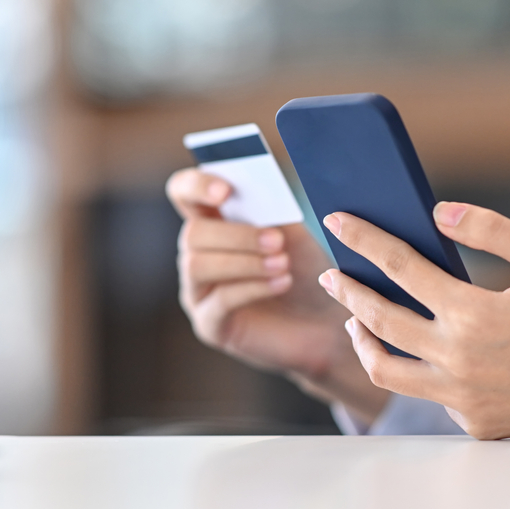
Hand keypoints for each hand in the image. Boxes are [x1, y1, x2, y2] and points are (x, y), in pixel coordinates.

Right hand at [165, 168, 389, 421]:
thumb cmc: (308, 269)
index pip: (182, 192)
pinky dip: (252, 287)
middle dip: (236, 234)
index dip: (197, 185)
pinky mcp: (210, 326)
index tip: (227, 191)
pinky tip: (283, 283)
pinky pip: (219, 301)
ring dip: (245, 261)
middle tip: (277, 240)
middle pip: (192, 233)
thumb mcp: (293, 230)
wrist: (327, 320)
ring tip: (283, 263)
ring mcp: (198, 292)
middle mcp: (196, 255)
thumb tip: (262, 182)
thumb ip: (271, 206)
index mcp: (213, 222)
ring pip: (198, 266)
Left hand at [317, 203, 509, 438]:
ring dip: (364, 342)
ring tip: (356, 320)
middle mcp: (457, 359)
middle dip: (347, 291)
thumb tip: (437, 214)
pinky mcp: (475, 423)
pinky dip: (420, 370)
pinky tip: (425, 351)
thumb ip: (491, 230)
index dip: (363, 239)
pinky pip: (430, 395)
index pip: (398, 267)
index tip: (336, 222)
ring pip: (387, 372)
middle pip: (377, 320)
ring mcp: (463, 398)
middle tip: (331, 274)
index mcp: (472, 313)